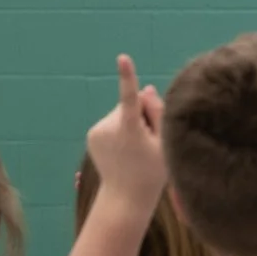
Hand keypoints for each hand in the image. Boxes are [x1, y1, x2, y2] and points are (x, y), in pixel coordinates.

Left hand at [85, 54, 166, 206]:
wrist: (126, 196)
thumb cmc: (153, 172)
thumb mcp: (165, 144)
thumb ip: (158, 114)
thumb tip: (146, 89)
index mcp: (130, 130)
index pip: (130, 98)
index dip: (128, 77)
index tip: (123, 59)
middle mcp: (109, 127)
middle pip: (130, 105)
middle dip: (141, 114)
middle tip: (149, 139)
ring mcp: (97, 131)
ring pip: (121, 113)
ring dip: (130, 122)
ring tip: (137, 147)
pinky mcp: (91, 135)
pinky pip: (111, 122)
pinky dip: (120, 129)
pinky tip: (125, 149)